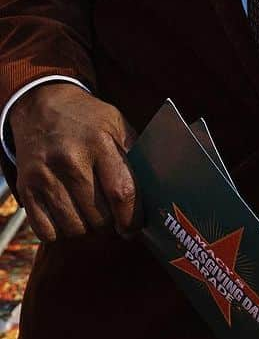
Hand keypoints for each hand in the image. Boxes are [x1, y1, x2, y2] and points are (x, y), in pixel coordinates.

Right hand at [9, 84, 138, 240]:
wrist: (41, 106)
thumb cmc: (87, 119)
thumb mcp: (116, 124)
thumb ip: (133, 156)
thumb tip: (153, 194)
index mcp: (99, 141)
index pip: (121, 192)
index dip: (132, 217)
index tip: (135, 227)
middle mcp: (70, 159)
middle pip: (98, 216)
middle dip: (111, 224)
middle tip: (114, 218)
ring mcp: (44, 177)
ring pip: (74, 228)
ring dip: (87, 229)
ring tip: (92, 214)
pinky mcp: (26, 190)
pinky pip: (47, 232)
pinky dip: (61, 231)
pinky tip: (69, 214)